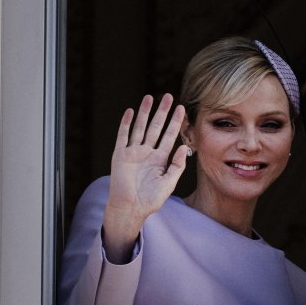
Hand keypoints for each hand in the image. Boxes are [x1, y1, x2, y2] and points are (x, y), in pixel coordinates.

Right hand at [102, 94, 189, 260]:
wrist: (130, 208)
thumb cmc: (150, 199)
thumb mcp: (169, 183)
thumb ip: (177, 165)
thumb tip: (185, 147)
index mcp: (160, 159)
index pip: (170, 136)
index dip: (176, 122)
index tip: (182, 109)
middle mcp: (147, 152)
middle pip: (156, 127)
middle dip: (162, 112)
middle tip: (169, 96)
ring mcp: (133, 152)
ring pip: (140, 127)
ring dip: (144, 113)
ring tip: (150, 97)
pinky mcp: (120, 155)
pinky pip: (123, 136)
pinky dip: (125, 124)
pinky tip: (130, 112)